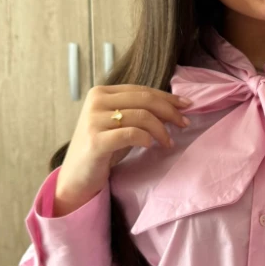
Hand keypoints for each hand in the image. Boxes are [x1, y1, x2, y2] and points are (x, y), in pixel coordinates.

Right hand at [54, 85, 190, 215]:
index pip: (142, 90)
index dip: (167, 97)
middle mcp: (96, 101)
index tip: (186, 105)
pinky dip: (146, 139)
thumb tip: (175, 106)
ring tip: (168, 142)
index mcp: (101, 92)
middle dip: (170, 111)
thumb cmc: (103, 148)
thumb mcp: (121, 124)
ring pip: (142, 116)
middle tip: (184, 124)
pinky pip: (131, 134)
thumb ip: (139, 111)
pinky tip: (151, 146)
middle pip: (144, 100)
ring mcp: (94, 120)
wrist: (77, 176)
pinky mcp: (96, 141)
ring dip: (161, 130)